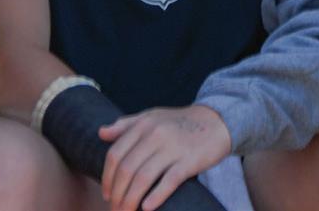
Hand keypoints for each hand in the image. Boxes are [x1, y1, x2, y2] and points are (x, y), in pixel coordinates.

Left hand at [99, 104, 230, 210]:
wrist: (216, 120)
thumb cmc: (179, 122)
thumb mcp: (152, 117)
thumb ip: (126, 125)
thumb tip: (101, 133)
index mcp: (143, 124)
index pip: (115, 154)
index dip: (107, 177)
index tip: (106, 193)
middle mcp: (155, 134)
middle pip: (126, 169)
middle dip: (117, 193)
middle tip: (115, 208)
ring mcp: (173, 147)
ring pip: (143, 178)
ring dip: (130, 200)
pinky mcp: (190, 161)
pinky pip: (169, 181)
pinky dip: (156, 196)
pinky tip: (146, 208)